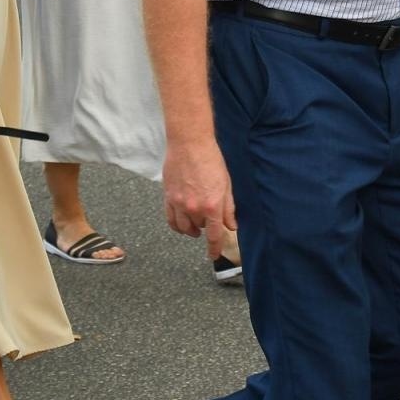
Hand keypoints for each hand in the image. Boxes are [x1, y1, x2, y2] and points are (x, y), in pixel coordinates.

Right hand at [162, 138, 236, 259]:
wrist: (189, 143)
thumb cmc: (211, 159)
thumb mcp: (227, 184)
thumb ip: (229, 208)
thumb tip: (231, 226)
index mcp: (212, 206)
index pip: (214, 236)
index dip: (214, 249)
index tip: (214, 255)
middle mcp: (194, 208)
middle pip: (200, 229)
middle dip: (206, 227)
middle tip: (209, 220)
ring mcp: (179, 204)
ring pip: (184, 228)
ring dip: (191, 229)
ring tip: (195, 226)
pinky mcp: (168, 197)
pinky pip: (171, 220)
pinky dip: (177, 225)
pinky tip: (182, 223)